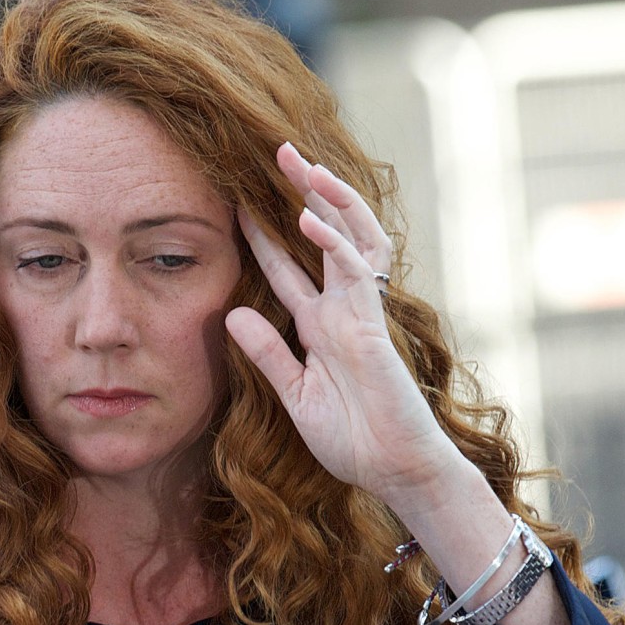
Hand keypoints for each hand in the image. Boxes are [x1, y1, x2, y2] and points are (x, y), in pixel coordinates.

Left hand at [225, 143, 459, 504]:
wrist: (394, 471)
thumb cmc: (352, 438)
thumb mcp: (295, 394)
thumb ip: (267, 354)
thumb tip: (231, 314)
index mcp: (319, 325)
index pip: (285, 268)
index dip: (262, 236)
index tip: (236, 205)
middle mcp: (340, 309)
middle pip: (322, 237)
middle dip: (302, 195)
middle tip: (278, 153)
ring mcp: (359, 313)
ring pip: (348, 239)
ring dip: (327, 201)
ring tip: (303, 166)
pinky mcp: (372, 326)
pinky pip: (352, 274)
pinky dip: (332, 244)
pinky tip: (308, 220)